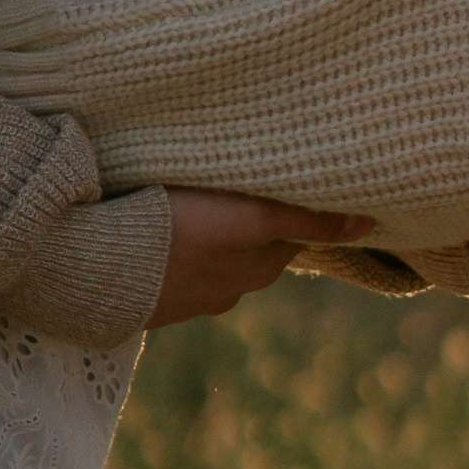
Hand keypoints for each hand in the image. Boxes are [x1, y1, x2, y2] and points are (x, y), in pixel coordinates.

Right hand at [148, 188, 374, 329]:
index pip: (296, 230)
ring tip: (203, 197)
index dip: (296, 200)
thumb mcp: (253, 217)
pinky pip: (181, 263)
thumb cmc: (182, 232)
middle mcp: (233, 289)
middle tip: (246, 176)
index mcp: (262, 268)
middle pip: (259, 243)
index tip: (292, 172)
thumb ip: (309, 220)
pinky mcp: (155, 294)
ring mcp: (192, 296)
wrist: (100, 268)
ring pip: (219, 253)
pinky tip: (168, 224)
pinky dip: (183, 244)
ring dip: (218, 231)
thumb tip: (368, 224)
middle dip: (257, 216)